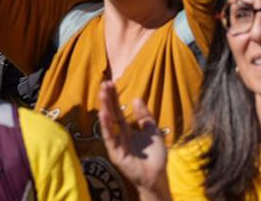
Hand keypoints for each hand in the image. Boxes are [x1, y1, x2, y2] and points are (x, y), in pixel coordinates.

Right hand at [98, 81, 170, 197]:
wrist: (157, 175)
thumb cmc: (156, 156)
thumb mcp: (152, 131)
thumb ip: (144, 116)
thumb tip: (136, 98)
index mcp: (127, 130)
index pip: (118, 110)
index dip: (114, 98)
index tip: (109, 83)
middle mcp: (119, 135)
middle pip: (111, 113)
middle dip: (108, 99)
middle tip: (104, 84)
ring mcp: (116, 143)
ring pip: (108, 123)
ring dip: (105, 107)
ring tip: (102, 93)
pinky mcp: (115, 153)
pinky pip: (109, 137)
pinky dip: (106, 125)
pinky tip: (104, 113)